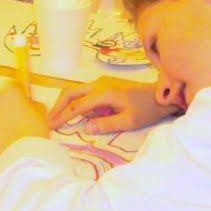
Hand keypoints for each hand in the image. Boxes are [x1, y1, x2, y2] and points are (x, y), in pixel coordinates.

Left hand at [0, 82, 49, 157]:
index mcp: (10, 91)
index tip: (26, 99)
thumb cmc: (34, 129)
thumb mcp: (42, 112)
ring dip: (2, 114)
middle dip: (9, 102)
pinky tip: (7, 135)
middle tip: (20, 114)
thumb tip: (29, 104)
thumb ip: (33, 104)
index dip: (20, 91)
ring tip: (14, 127)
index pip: (14, 84)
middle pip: (1, 96)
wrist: (20, 154)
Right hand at [47, 77, 178, 133]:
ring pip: (75, 91)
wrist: (160, 95)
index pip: (77, 106)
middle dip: (58, 107)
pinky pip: (84, 92)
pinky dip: (75, 102)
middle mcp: (99, 85)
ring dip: (64, 103)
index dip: (63, 117)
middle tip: (49, 121)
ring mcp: (101, 83)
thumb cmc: (146, 109)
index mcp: (104, 94)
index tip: (52, 126)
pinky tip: (75, 114)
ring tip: (57, 118)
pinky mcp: (104, 85)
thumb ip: (106, 125)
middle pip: (70, 93)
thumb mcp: (129, 122)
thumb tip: (85, 128)